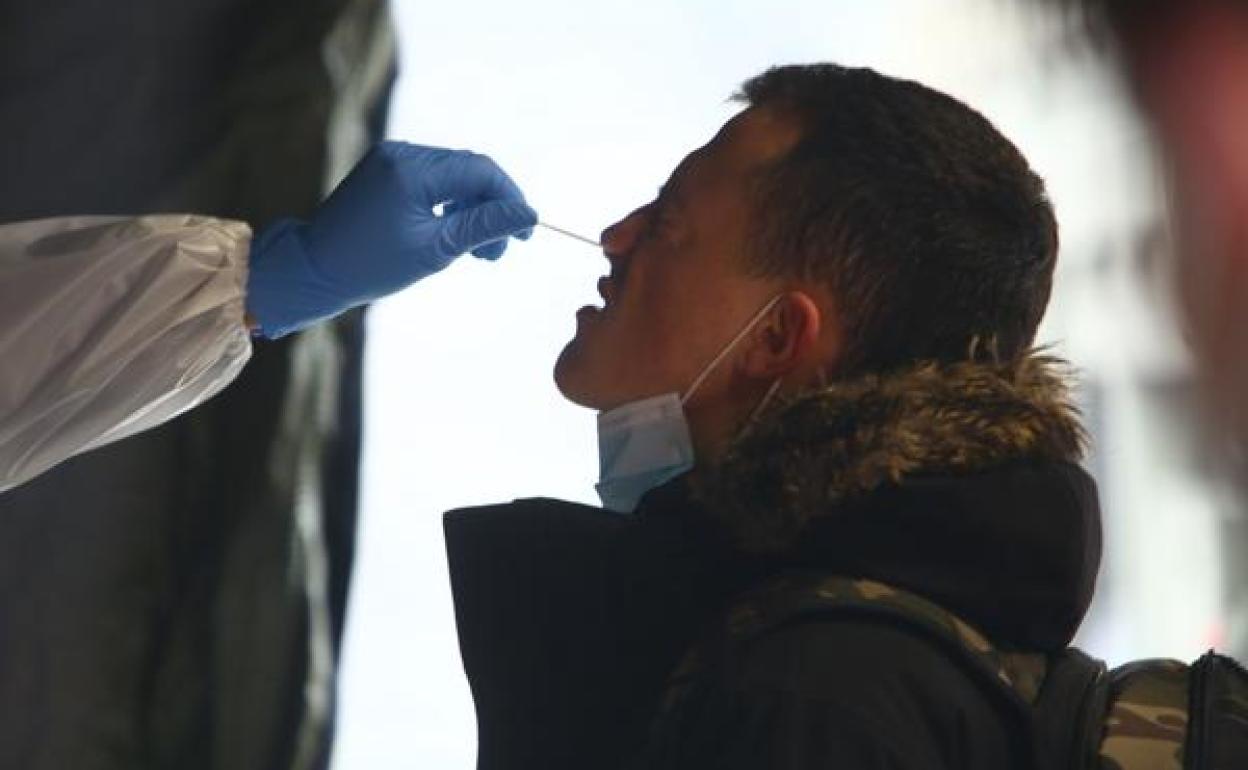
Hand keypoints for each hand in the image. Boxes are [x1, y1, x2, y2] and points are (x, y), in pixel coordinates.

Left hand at [246, 141, 536, 337]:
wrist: (314, 269)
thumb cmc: (371, 265)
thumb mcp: (436, 250)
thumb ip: (484, 227)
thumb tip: (529, 216)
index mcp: (413, 170)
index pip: (480, 170)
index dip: (510, 199)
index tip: (525, 233)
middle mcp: (402, 153)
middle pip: (469, 169)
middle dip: (491, 208)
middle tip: (499, 251)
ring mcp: (392, 157)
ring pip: (453, 174)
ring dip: (472, 208)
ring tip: (478, 250)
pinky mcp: (385, 167)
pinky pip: (432, 178)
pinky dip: (449, 203)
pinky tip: (452, 232)